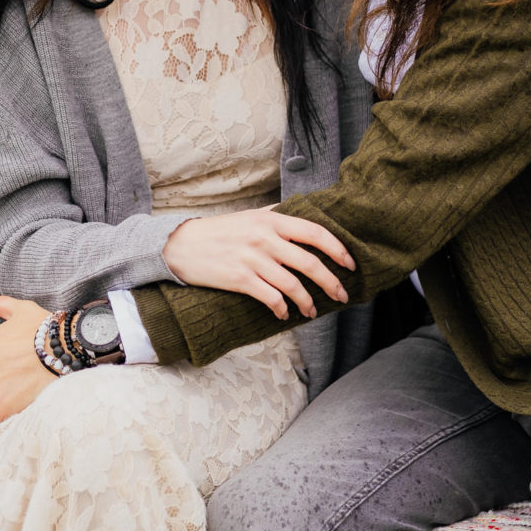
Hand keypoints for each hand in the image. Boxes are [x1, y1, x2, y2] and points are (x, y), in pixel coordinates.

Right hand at [161, 206, 352, 317]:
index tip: (351, 264)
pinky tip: (283, 314)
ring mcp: (252, 259)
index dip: (338, 250)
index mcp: (270, 220)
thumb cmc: (218, 232)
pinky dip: (282, 309)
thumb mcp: (249, 216)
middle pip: (310, 263)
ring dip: (307, 302)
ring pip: (293, 286)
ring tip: (310, 311)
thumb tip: (305, 217)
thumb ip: (276, 217)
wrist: (180, 245)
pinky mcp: (240, 279)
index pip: (315, 232)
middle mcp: (264, 238)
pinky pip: (271, 298)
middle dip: (331, 283)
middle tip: (340, 295)